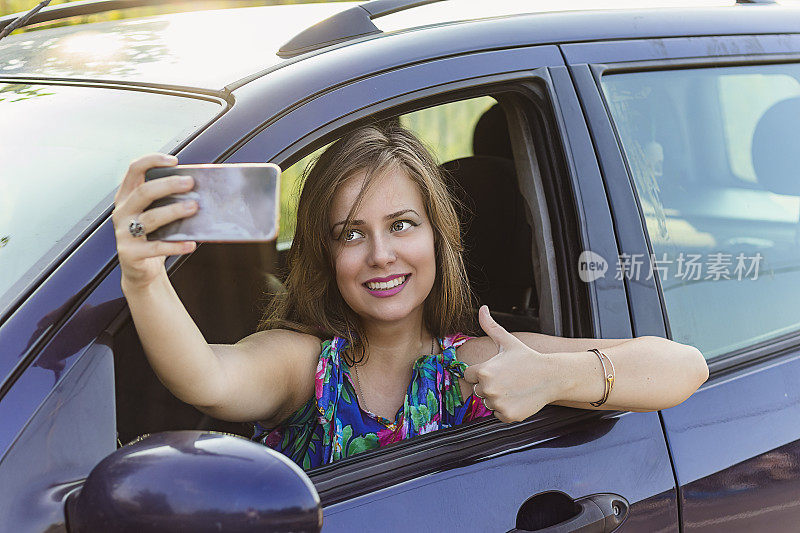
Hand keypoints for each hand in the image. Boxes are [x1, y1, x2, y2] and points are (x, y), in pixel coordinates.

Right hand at [112, 153, 197, 289]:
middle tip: (190, 183)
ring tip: (194, 208)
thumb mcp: (155, 214)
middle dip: (168, 185)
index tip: (173, 160)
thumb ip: (168, 201)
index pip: (134, 170)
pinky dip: (175, 245)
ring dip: (174, 211)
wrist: (140, 270)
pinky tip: (191, 243)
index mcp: (127, 197)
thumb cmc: (152, 237)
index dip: (152, 161)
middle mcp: (123, 212)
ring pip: (150, 218)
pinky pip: (155, 247)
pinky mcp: (130, 253)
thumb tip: (198, 190)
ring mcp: (124, 233)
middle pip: (143, 192)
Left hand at [463, 306, 559, 422]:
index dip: (480, 372)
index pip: (468, 375)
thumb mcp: (507, 341)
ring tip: (514, 387)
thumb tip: (482, 309)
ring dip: (498, 397)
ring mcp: (498, 403)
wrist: (551, 376)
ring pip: (488, 403)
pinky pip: (498, 415)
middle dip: (489, 385)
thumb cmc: (528, 358)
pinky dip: (506, 409)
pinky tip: (518, 398)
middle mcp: (488, 389)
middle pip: (478, 390)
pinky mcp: (508, 415)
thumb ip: (490, 326)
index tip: (495, 369)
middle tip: (508, 378)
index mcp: (484, 371)